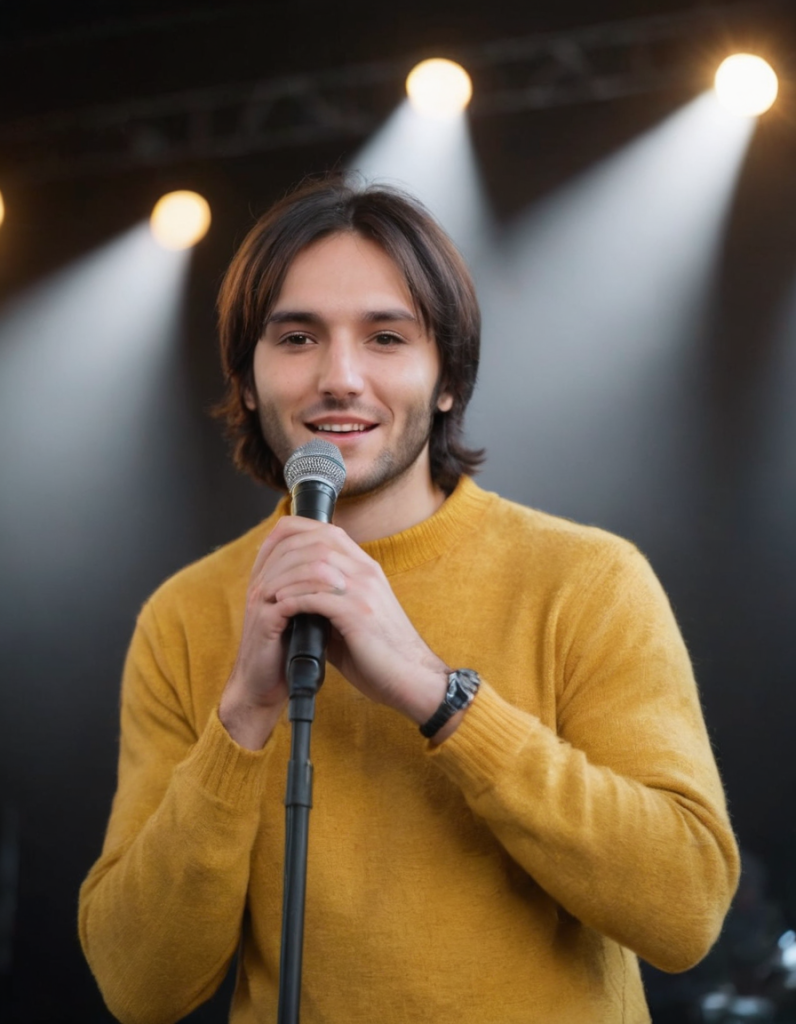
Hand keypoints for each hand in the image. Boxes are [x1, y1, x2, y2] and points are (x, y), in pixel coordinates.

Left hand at [250, 516, 450, 724]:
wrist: (413, 679)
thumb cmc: (381, 656)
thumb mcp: (353, 619)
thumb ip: (326, 604)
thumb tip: (294, 602)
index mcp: (366, 569)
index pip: (326, 531)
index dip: (294, 534)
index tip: (270, 550)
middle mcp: (366, 572)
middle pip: (316, 540)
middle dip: (281, 554)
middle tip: (259, 573)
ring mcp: (365, 590)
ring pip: (313, 564)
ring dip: (282, 578)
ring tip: (263, 592)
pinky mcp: (359, 613)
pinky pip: (317, 595)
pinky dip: (293, 598)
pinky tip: (279, 607)